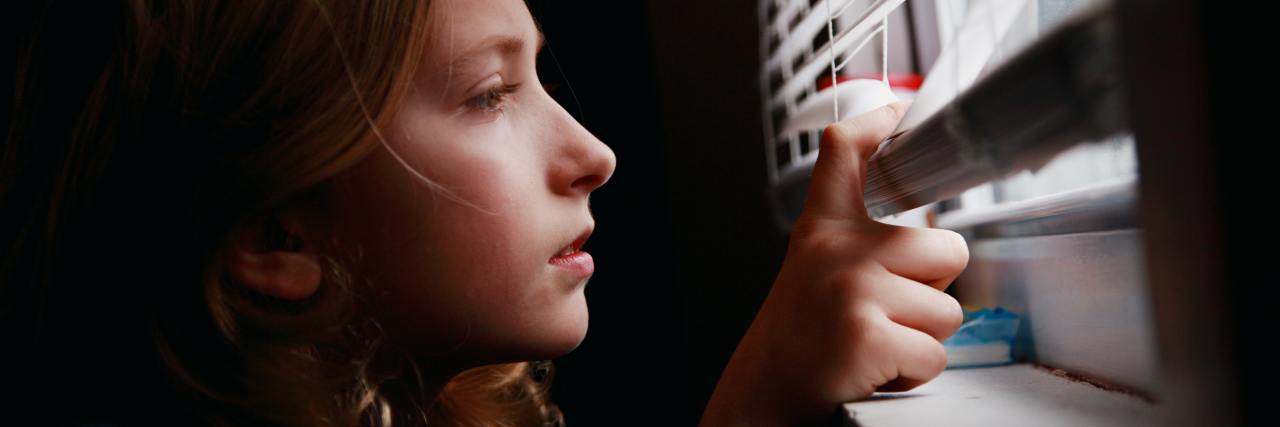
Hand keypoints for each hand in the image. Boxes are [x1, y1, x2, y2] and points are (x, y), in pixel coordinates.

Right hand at [701, 100, 968, 425]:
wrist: (768, 389)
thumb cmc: (807, 331)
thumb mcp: (818, 264)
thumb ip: (860, 234)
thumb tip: (923, 218)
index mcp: (825, 228)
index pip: (844, 156)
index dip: (873, 126)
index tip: (893, 110)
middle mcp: (837, 250)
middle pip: (948, 249)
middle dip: (932, 292)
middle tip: (884, 312)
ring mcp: (854, 290)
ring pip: (949, 311)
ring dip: (921, 338)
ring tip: (875, 341)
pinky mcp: (869, 336)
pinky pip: (935, 354)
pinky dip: (913, 373)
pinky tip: (875, 368)